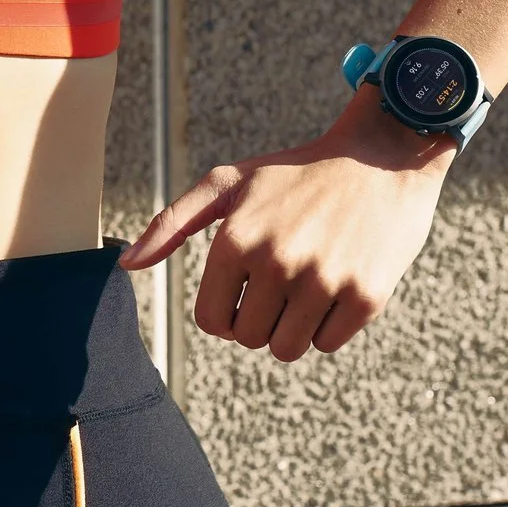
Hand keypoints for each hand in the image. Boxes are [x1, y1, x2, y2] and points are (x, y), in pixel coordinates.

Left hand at [120, 92, 454, 361]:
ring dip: (293, 327)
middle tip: (281, 281)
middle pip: (249, 338)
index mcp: (236, 239)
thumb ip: (171, 224)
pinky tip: (337, 281)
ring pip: (287, 349)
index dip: (226, 311)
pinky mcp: (366, 295)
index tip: (244, 288)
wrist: (381, 158)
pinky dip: (329, 324)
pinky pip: (328, 342)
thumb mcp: (228, 184)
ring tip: (306, 285)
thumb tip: (125, 265)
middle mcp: (277, 262)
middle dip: (260, 318)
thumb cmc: (295, 172)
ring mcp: (323, 280)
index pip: (212, 320)